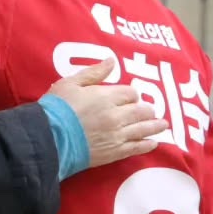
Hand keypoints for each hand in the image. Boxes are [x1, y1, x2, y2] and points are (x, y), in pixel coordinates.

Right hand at [48, 62, 166, 168]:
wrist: (49, 138)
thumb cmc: (57, 108)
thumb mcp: (71, 83)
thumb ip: (94, 72)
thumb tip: (111, 61)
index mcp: (106, 96)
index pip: (130, 93)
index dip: (132, 94)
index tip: (130, 96)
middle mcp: (116, 116)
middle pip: (141, 111)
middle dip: (147, 109)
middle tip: (152, 110)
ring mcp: (117, 136)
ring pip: (143, 129)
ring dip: (155, 126)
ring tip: (163, 125)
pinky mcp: (114, 153)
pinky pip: (136, 148)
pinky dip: (147, 145)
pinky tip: (153, 143)